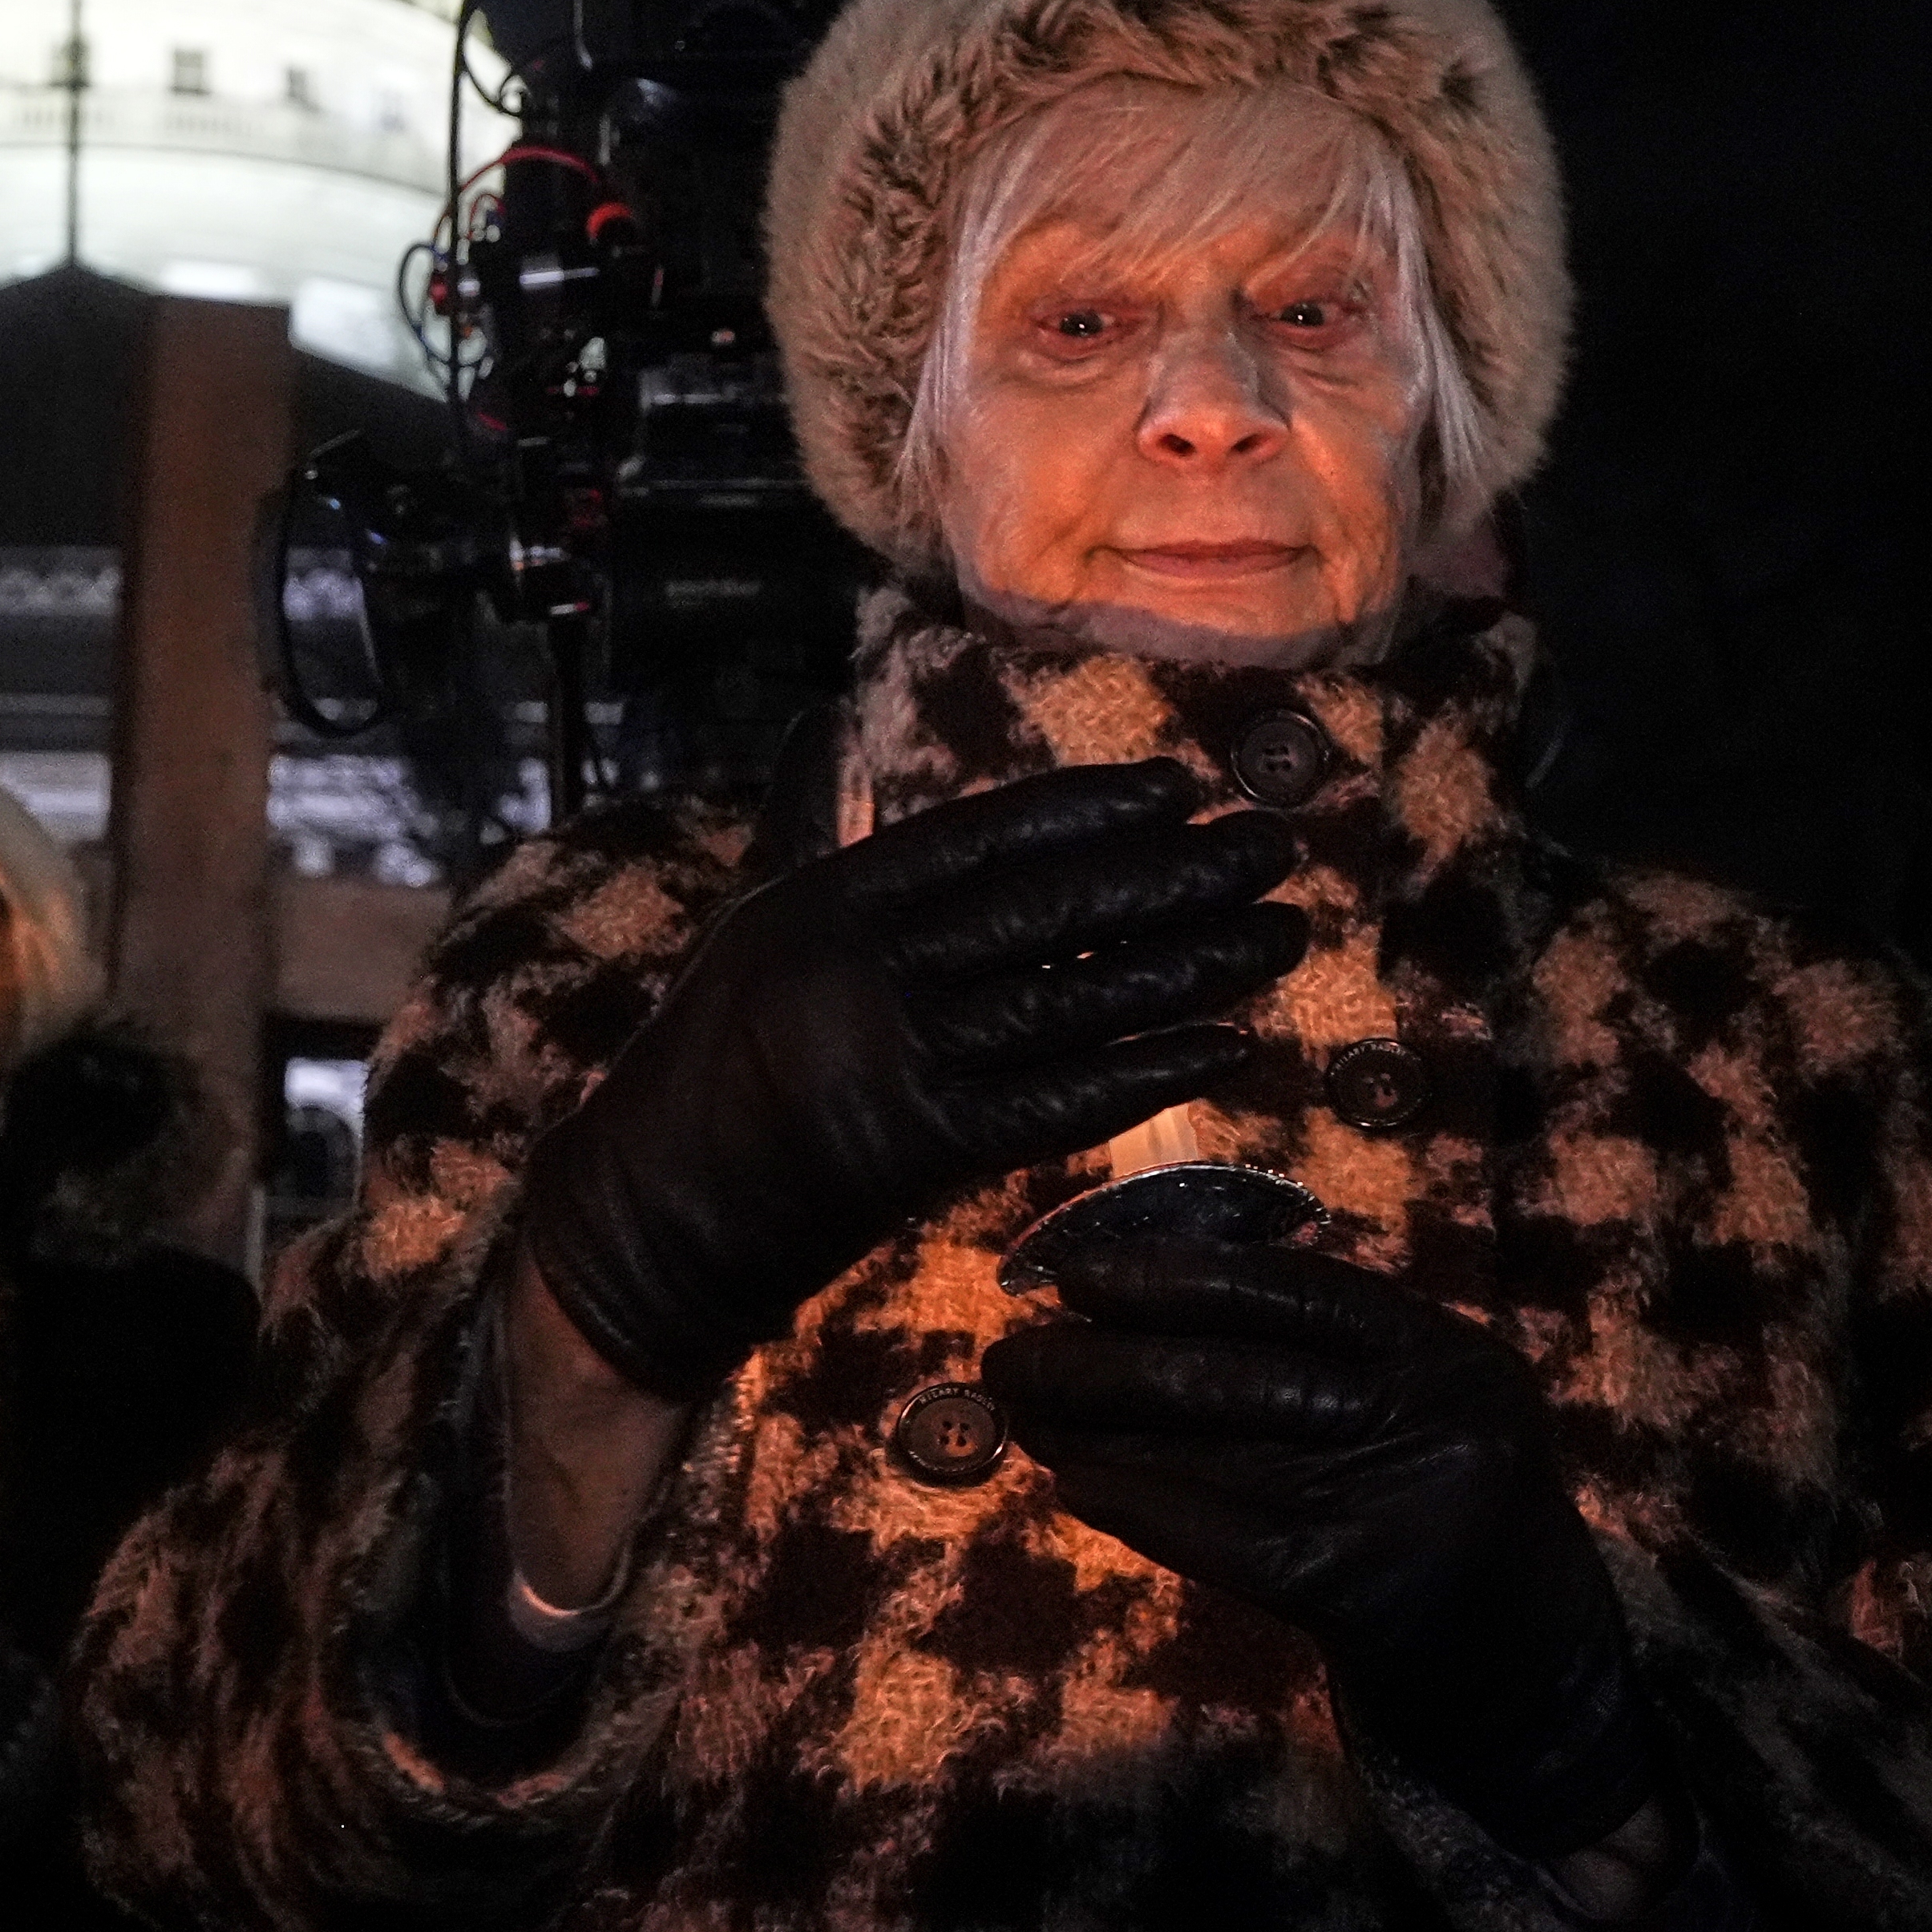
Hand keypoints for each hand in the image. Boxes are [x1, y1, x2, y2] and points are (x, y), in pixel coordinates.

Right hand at [518, 761, 1302, 1394]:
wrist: (652, 1214)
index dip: (1086, 808)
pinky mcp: (916, 1146)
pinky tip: (1229, 1043)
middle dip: (1171, 875)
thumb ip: (803, 818)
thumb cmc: (705, 1061)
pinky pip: (1059, 1101)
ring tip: (1279, 932)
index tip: (1178, 790)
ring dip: (1188, 965)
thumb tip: (820, 717)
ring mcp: (887, 1055)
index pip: (980, 836)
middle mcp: (857, 965)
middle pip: (1044, 908)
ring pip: (1069, 998)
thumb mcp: (749, 920)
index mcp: (823, 900)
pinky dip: (1151, 1071)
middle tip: (1270, 846)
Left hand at [984, 1245, 1656, 1858]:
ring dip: (1096, 1433)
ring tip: (1025, 1413)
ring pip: (1208, 1452)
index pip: (1284, 1289)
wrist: (1534, 1668)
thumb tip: (1132, 1302)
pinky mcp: (1359, 1586)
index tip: (1072, 1273)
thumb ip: (1311, 1353)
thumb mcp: (1412, 1407)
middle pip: (1228, 1372)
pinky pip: (1213, 1532)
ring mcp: (1402, 1502)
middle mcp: (1434, 1414)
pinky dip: (1133, 1504)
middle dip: (1099, 1361)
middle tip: (1009, 1354)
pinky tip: (1074, 1486)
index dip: (1166, 1276)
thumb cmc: (1440, 1513)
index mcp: (1445, 1350)